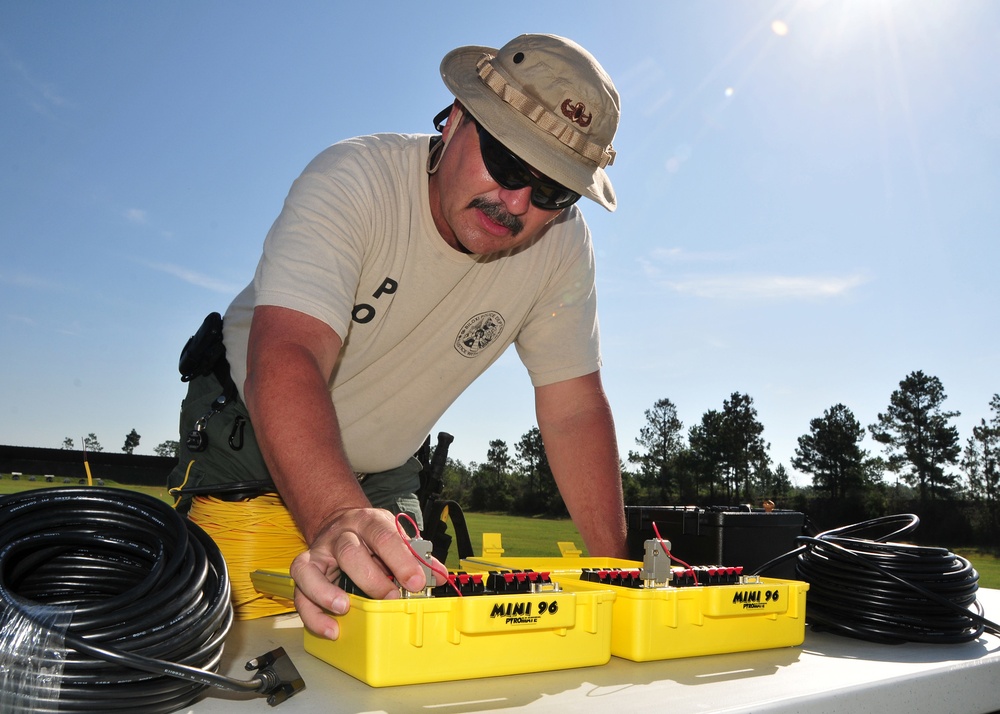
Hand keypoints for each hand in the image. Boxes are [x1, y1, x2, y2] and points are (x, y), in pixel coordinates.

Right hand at [288, 506, 437, 637]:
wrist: (340, 521)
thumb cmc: (372, 534)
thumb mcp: (396, 535)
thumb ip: (415, 554)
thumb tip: (438, 575)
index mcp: (368, 522)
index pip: (384, 536)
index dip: (401, 560)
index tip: (416, 582)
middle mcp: (340, 535)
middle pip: (349, 552)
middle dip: (371, 579)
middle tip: (389, 598)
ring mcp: (319, 552)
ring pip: (312, 569)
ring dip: (327, 593)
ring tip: (345, 609)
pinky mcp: (304, 569)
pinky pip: (300, 591)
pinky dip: (313, 613)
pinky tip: (331, 628)